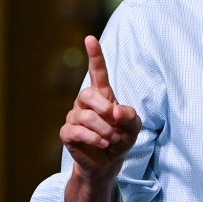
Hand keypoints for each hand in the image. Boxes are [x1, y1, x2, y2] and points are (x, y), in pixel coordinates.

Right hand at [61, 36, 140, 201]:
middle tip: (115, 123)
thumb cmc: (121, 139)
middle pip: (87, 94)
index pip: (97, 71)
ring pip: (83, 116)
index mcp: (103, 95)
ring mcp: (74, 117)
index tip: (90, 38)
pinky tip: (103, 144)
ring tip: (112, 139)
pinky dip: (93, 138)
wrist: (108, 163)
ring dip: (103, 129)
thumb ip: (130, 116)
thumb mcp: (134, 127)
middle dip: (103, 108)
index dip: (95, 55)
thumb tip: (115, 112)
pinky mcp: (68, 133)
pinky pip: (76, 131)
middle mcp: (85, 103)